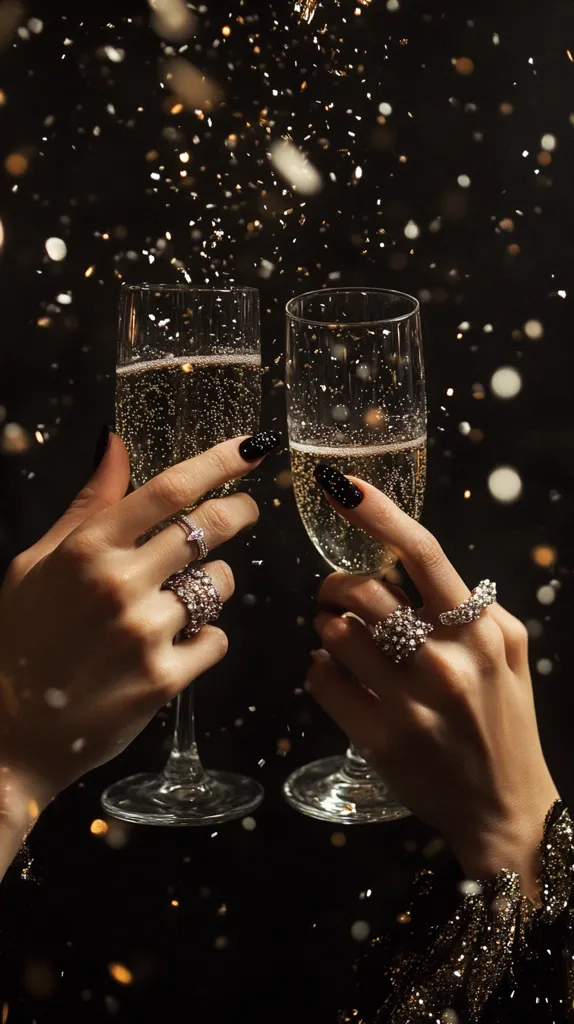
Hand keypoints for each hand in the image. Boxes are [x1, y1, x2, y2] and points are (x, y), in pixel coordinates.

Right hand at [0, 430, 278, 832]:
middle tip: (246, 511)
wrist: (10, 732)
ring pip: (218, 586)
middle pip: (209, 528)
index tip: (251, 449)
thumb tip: (116, 444)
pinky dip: (204, 639)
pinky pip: (216, 640)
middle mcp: (120, 583)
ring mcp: (145, 633)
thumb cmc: (20, 640)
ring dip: (212, 585)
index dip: (219, 463)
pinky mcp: (165, 679)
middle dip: (239, 512)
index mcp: (87, 548)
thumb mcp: (37, 563)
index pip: (169, 489)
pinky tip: (175, 646)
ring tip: (180, 601)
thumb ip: (87, 505)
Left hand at [308, 469, 557, 897]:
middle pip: (362, 592)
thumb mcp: (509, 654)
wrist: (504, 809)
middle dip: (335, 585)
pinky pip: (321, 681)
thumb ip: (471, 606)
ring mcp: (409, 703)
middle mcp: (444, 660)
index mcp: (478, 631)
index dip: (379, 513)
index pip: (423, 554)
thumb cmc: (505, 722)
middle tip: (334, 595)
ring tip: (337, 637)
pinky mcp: (377, 739)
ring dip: (325, 628)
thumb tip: (413, 568)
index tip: (343, 487)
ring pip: (333, 635)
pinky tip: (335, 675)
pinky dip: (318, 669)